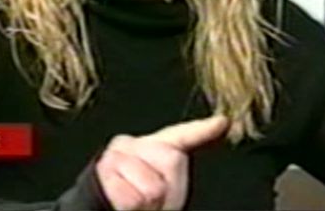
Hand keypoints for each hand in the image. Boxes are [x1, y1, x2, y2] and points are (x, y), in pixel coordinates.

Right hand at [95, 115, 228, 209]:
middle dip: (170, 191)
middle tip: (150, 204)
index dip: (202, 130)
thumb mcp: (158, 187)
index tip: (222, 122)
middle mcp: (129, 145)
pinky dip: (132, 210)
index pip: (179, 135)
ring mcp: (114, 157)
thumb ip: (172, 165)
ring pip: (154, 186)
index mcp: (147, 148)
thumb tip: (198, 141)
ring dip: (149, 206)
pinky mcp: (102, 174)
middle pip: (172, 160)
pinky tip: (120, 207)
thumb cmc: (130, 205)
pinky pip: (134, 198)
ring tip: (134, 207)